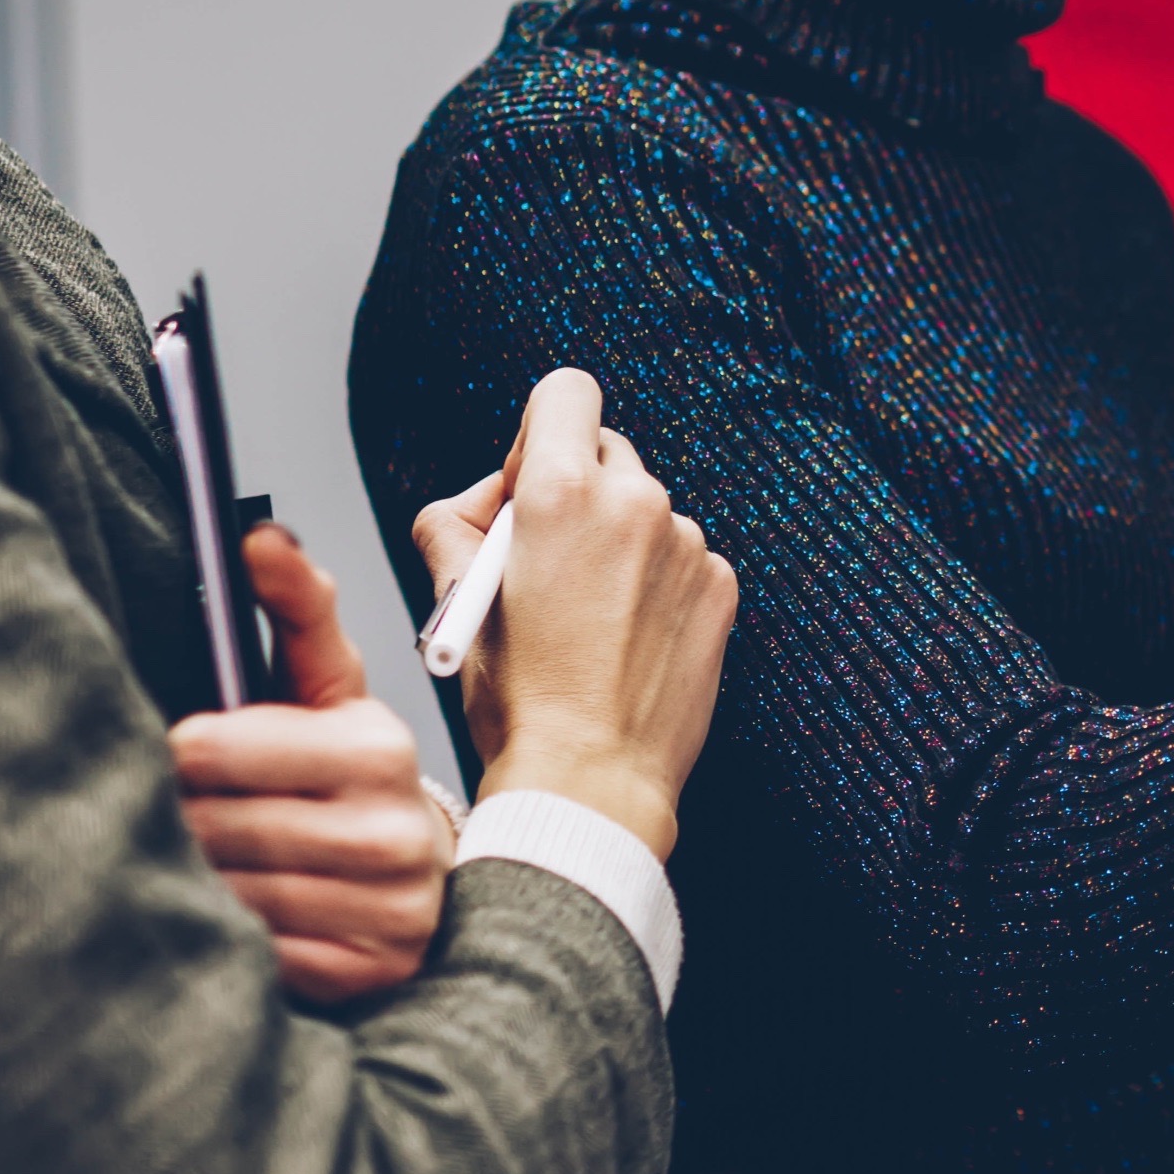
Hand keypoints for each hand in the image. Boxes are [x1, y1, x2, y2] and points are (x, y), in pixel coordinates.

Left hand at [170, 524, 454, 1003]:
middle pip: (215, 827)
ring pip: (229, 898)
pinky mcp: (373, 970)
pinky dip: (233, 942)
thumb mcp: (325, 683)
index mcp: (377, 745)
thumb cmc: (348, 770)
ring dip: (199, 883)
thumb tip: (258, 537)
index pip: (216, 748)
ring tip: (202, 865)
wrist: (416, 870)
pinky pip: (261, 959)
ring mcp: (389, 908)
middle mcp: (392, 831)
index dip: (180, 754)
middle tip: (175, 817)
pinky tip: (235, 919)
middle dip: (181, 821)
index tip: (177, 757)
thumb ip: (292, 605)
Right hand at [412, 368, 737, 861]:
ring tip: (587, 620)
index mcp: (561, 491)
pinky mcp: (719, 584)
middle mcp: (635, 501)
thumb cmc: (515, 695)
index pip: (566, 392)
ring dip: (618, 542)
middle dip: (575, 492)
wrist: (589, 780)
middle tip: (547, 563)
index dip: (540, 434)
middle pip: (606, 450)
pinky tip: (628, 640)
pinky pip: (682, 557)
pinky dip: (656, 584)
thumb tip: (487, 498)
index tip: (528, 488)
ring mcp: (687, 543)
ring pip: (645, 509)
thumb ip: (457, 520)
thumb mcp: (455, 598)